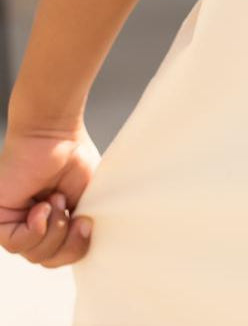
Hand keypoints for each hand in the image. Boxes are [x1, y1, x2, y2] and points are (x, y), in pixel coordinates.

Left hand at [0, 119, 99, 267]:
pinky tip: (43, 206)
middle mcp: (32, 224)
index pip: (62, 254)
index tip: (88, 224)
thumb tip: (83, 245)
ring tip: (56, 199)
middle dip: (67, 243)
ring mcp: (15, 223)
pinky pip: (17, 243)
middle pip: (49, 259)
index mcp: (55, 220)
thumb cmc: (73, 155)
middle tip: (77, 216)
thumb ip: (82, 224)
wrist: (54, 133)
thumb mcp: (88, 197)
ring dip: (54, 229)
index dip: (77, 247)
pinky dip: (36, 228)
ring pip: (34, 254)